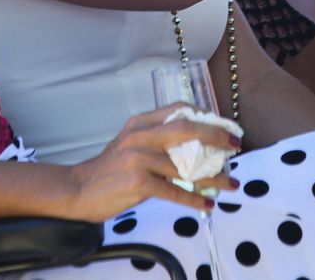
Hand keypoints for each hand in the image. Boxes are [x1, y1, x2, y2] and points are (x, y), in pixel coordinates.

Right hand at [61, 105, 238, 218]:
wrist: (78, 190)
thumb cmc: (110, 170)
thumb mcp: (131, 144)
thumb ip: (158, 140)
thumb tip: (197, 146)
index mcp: (140, 123)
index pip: (178, 110)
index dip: (206, 116)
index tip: (225, 126)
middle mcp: (140, 136)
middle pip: (186, 130)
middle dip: (216, 137)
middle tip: (236, 146)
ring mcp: (138, 159)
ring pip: (185, 166)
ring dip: (213, 177)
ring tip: (231, 184)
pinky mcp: (137, 183)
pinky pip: (174, 191)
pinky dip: (194, 199)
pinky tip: (207, 204)